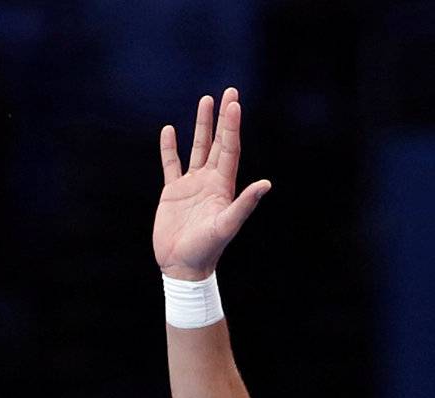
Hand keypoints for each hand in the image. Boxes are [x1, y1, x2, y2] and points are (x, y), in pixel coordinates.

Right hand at [154, 91, 270, 280]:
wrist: (183, 268)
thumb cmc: (206, 250)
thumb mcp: (227, 226)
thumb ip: (245, 204)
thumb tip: (265, 184)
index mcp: (222, 187)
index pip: (229, 150)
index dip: (232, 126)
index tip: (233, 103)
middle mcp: (209, 182)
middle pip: (217, 143)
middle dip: (222, 118)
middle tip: (228, 92)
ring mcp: (191, 186)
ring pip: (197, 148)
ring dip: (201, 125)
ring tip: (205, 100)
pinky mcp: (173, 193)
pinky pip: (171, 165)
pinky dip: (169, 148)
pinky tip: (169, 130)